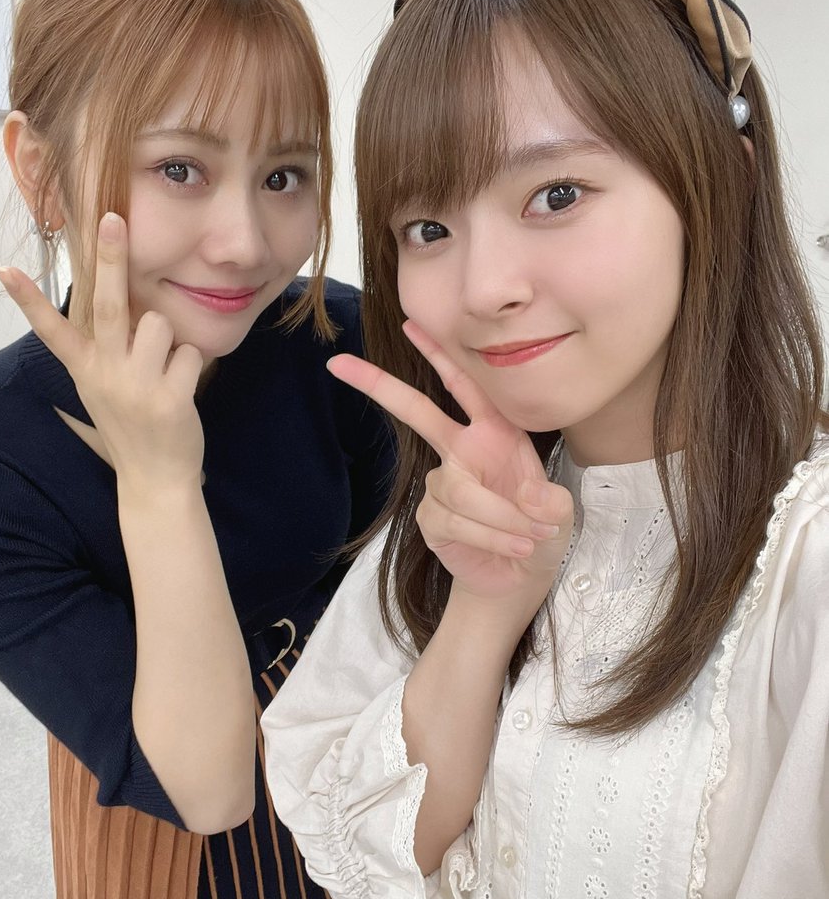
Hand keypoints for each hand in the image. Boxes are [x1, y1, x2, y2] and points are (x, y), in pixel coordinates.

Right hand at [0, 213, 204, 492]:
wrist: (155, 480)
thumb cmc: (131, 425)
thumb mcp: (103, 387)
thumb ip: (107, 348)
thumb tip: (123, 297)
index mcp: (86, 370)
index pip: (52, 330)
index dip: (29, 300)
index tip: (6, 270)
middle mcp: (106, 374)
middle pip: (110, 305)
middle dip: (111, 258)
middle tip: (113, 219)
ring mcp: (138, 387)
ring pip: (160, 324)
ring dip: (169, 340)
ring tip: (163, 371)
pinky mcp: (170, 399)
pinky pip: (189, 352)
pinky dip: (191, 364)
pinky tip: (181, 390)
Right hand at [328, 321, 572, 601]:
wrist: (522, 575)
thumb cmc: (540, 530)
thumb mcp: (558, 510)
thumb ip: (550, 500)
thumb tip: (530, 500)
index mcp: (492, 433)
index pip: (464, 387)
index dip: (439, 355)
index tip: (408, 323)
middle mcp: (461, 451)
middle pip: (416, 412)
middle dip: (379, 386)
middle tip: (338, 364)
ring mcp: (442, 484)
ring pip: (461, 491)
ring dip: (501, 518)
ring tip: (531, 537)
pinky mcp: (431, 518)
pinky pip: (456, 520)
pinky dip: (491, 536)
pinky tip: (513, 547)